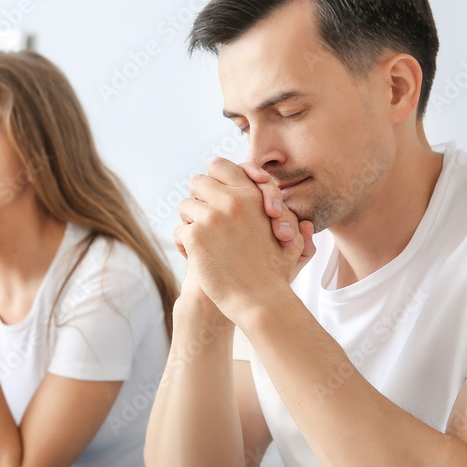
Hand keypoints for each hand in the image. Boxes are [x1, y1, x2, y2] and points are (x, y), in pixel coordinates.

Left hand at [173, 157, 312, 316]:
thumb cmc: (274, 271)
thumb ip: (282, 210)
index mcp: (251, 194)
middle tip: (205, 220)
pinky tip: (197, 258)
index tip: (214, 195)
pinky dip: (184, 246)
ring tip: (203, 242)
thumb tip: (267, 186)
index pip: (219, 165)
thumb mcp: (287, 235)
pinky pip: (179, 231)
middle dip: (198, 199)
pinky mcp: (196, 237)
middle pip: (196, 182)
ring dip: (190, 223)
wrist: (260, 300)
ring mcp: (212, 217)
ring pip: (184, 206)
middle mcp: (231, 201)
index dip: (214, 178)